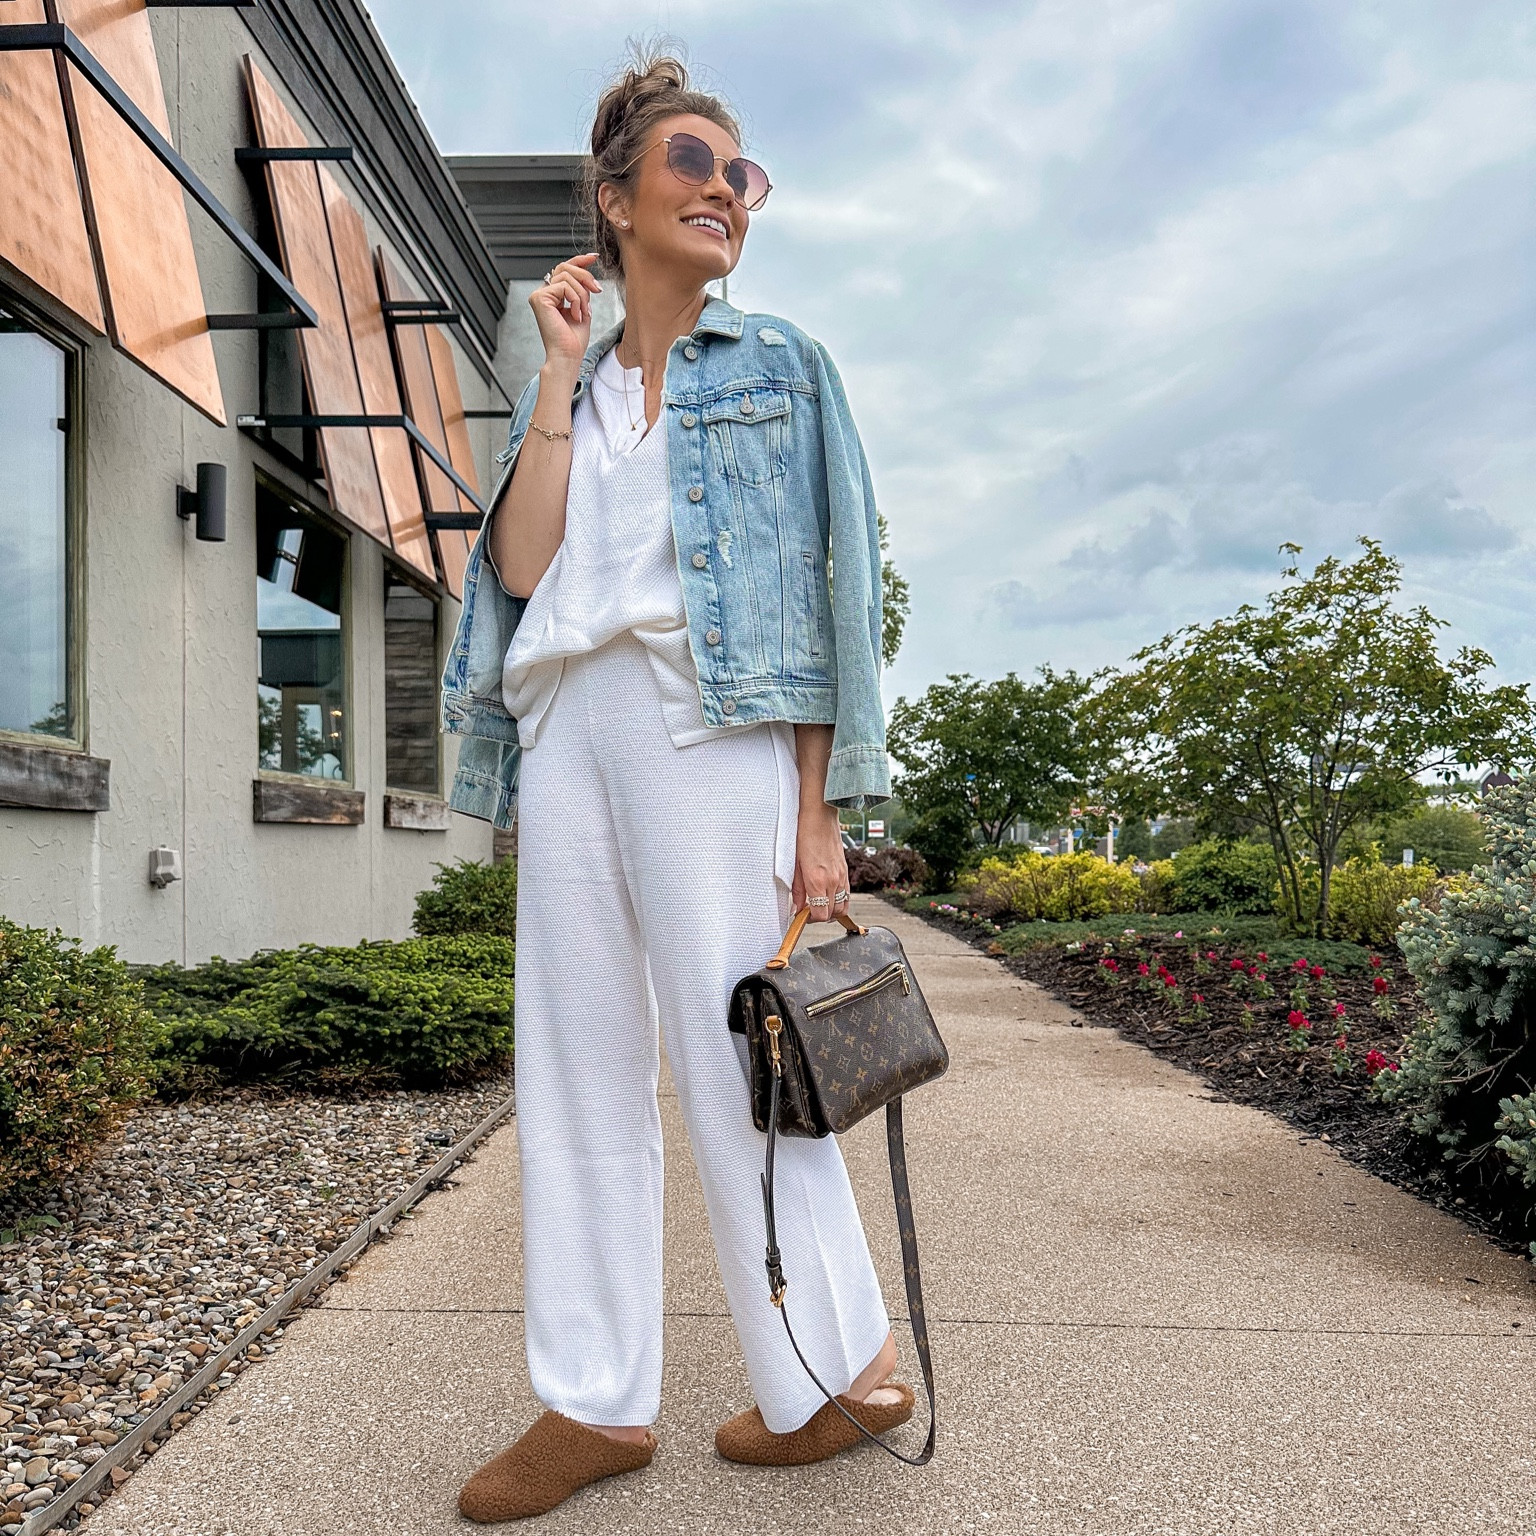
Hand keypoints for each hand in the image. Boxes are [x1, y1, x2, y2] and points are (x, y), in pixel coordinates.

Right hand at [529, 254, 601, 372]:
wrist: (568, 355)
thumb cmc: (574, 339)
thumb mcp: (583, 307)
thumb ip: (582, 289)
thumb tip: (587, 270)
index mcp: (552, 295)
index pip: (564, 269)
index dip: (579, 260)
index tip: (594, 257)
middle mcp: (543, 293)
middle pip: (565, 267)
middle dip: (585, 276)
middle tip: (598, 290)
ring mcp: (539, 295)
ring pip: (566, 276)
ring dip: (582, 294)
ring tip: (584, 312)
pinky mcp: (539, 298)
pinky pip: (564, 286)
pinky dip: (575, 299)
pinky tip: (575, 315)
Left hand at [792, 800, 850, 922]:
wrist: (820, 815)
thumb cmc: (804, 834)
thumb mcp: (794, 863)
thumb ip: (797, 889)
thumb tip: (796, 907)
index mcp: (817, 880)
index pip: (821, 914)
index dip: (810, 920)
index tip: (802, 915)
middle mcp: (833, 881)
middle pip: (833, 914)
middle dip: (820, 916)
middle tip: (808, 910)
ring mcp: (842, 876)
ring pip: (843, 906)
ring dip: (831, 910)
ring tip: (818, 904)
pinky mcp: (845, 870)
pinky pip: (846, 894)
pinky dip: (839, 900)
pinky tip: (827, 895)